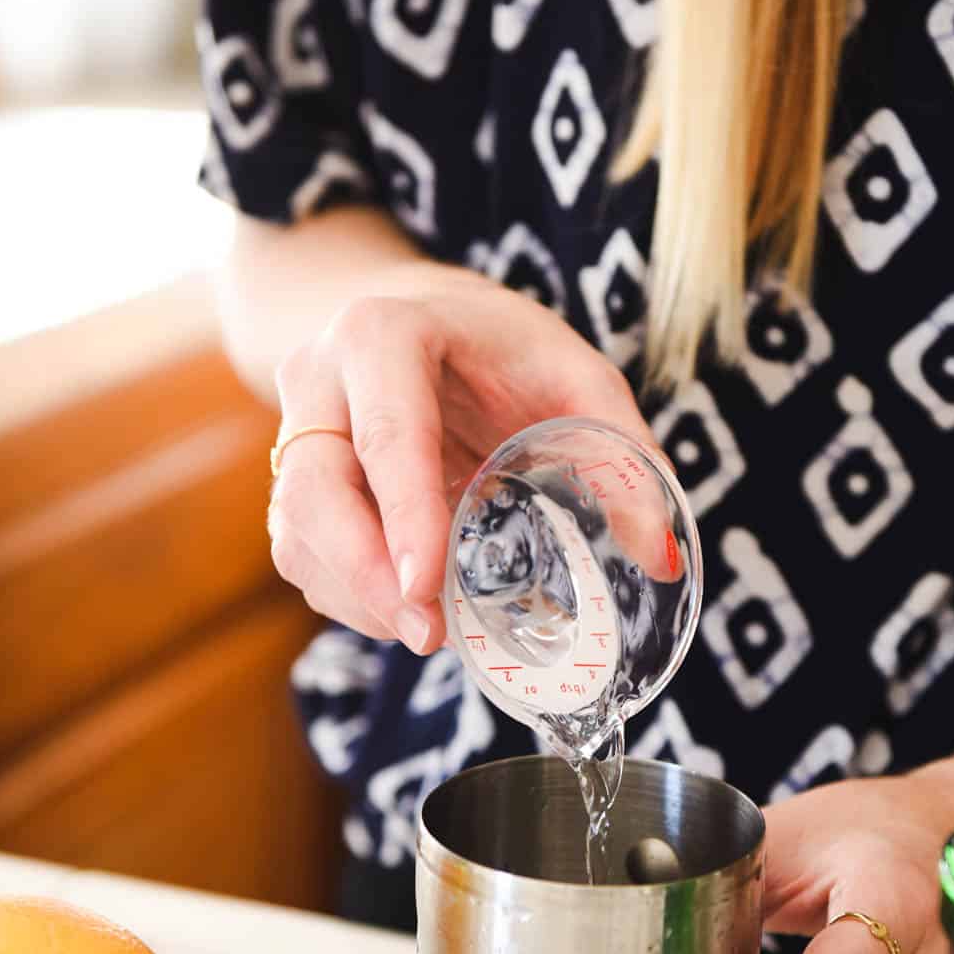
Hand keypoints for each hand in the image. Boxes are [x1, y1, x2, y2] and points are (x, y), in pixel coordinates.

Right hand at [266, 263, 654, 651]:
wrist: (418, 316)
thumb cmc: (501, 348)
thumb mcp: (576, 376)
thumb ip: (622, 457)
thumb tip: (662, 556)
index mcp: (384, 335)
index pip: (387, 432)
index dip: (403, 514)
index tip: (426, 586)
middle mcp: (319, 378)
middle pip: (313, 489)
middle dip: (366, 576)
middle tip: (430, 637)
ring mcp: (294, 431)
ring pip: (296, 532)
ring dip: (358, 598)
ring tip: (430, 632)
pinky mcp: (291, 482)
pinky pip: (300, 554)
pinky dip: (350, 598)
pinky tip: (406, 610)